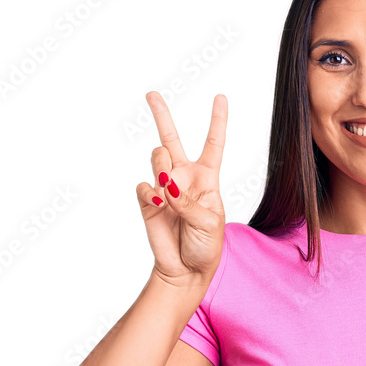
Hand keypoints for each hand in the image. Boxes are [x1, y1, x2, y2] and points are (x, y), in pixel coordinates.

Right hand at [136, 91, 227, 286]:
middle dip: (161, 114)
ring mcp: (164, 187)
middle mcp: (184, 177)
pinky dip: (151, 194)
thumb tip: (165, 185)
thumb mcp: (208, 223)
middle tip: (151, 94)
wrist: (186, 271)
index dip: (217, 120)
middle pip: (171, 138)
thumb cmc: (206, 247)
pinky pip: (144, 186)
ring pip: (157, 157)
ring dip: (161, 166)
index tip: (220, 96)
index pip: (214, 143)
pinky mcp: (149, 201)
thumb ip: (188, 201)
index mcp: (207, 179)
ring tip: (168, 190)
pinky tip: (159, 206)